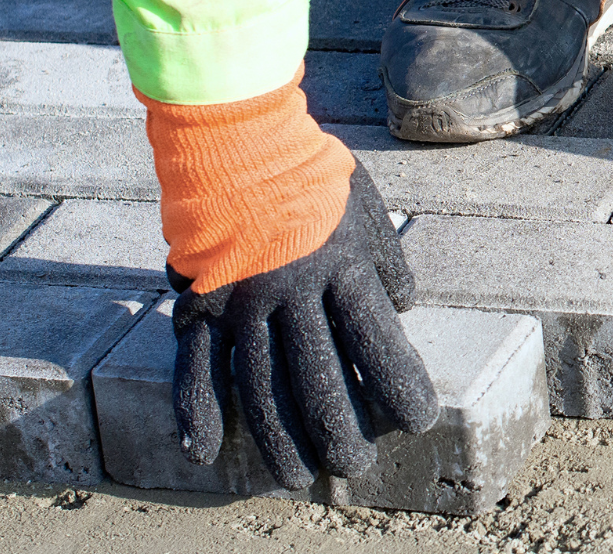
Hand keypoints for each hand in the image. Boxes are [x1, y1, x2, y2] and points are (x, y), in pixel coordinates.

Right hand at [169, 169, 438, 489]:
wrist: (235, 136)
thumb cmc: (311, 172)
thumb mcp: (366, 206)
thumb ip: (387, 260)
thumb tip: (404, 306)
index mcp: (342, 268)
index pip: (377, 341)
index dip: (399, 385)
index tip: (418, 419)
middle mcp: (291, 293)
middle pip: (316, 378)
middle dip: (339, 431)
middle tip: (353, 466)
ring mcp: (240, 302)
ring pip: (258, 385)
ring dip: (277, 437)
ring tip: (296, 476)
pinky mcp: (199, 303)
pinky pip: (194, 365)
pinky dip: (195, 411)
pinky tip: (204, 450)